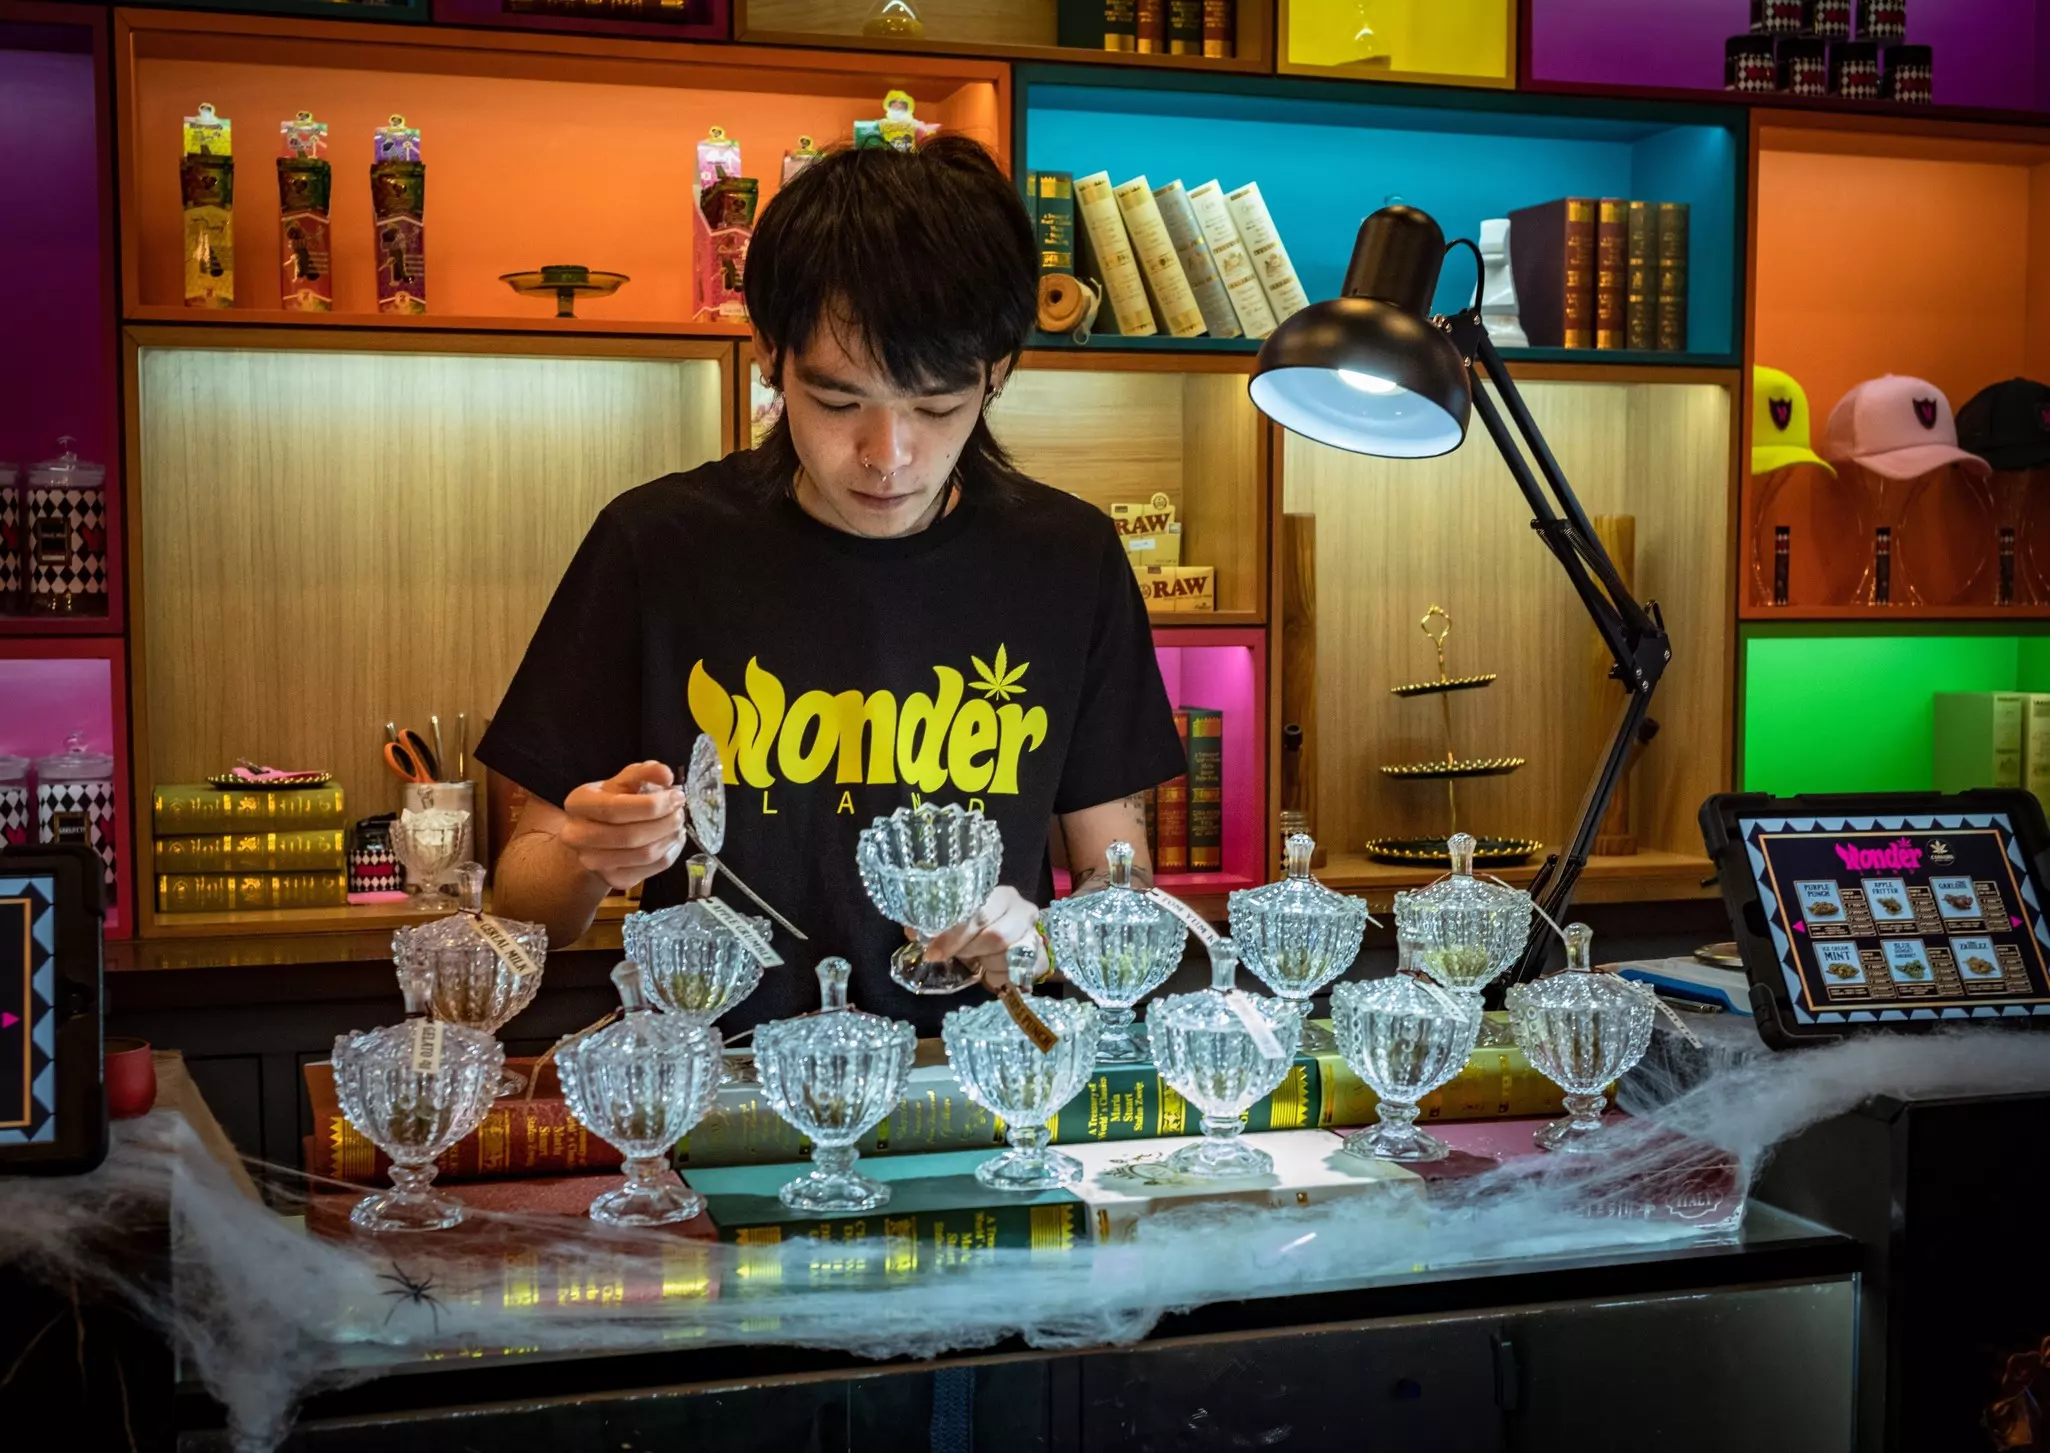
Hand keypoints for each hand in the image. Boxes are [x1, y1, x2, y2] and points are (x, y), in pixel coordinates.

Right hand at [559, 761, 688, 891]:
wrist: (595, 835)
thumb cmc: (612, 802)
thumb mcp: (624, 781)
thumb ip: (644, 772)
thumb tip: (666, 775)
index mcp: (578, 804)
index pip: (615, 809)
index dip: (652, 804)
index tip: (677, 797)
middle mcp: (577, 837)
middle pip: (630, 836)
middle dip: (664, 823)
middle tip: (680, 812)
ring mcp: (593, 862)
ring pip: (644, 855)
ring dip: (670, 837)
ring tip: (678, 824)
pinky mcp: (614, 880)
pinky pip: (652, 869)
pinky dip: (670, 852)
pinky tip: (672, 839)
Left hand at [919, 886, 1043, 989]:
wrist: (1021, 945)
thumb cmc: (985, 931)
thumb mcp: (962, 924)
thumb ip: (938, 925)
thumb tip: (911, 930)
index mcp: (1000, 894)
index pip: (978, 912)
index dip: (953, 934)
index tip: (933, 951)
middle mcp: (1021, 909)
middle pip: (994, 936)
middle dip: (967, 950)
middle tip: (953, 956)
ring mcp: (1033, 933)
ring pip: (1004, 956)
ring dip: (984, 963)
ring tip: (977, 961)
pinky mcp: (1039, 956)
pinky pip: (1014, 972)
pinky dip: (996, 976)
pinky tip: (990, 971)